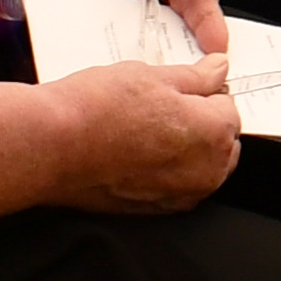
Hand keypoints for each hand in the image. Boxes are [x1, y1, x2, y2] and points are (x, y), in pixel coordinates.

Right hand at [34, 53, 245, 211]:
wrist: (50, 146)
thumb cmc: (97, 109)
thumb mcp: (152, 75)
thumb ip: (197, 77)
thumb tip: (219, 70)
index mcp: (214, 133)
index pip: (230, 108)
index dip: (207, 94)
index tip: (184, 88)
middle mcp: (206, 171)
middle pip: (221, 142)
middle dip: (204, 124)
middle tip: (164, 106)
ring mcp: (181, 195)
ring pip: (202, 167)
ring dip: (187, 149)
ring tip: (147, 128)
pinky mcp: (156, 210)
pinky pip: (177, 186)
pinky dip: (168, 171)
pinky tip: (138, 151)